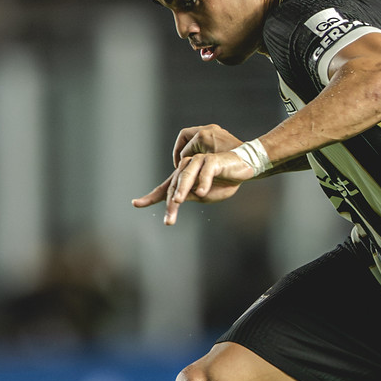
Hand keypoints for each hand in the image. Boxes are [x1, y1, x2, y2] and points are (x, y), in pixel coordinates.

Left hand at [132, 150, 257, 224]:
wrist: (243, 169)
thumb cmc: (223, 182)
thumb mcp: (204, 195)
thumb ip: (189, 196)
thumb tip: (176, 199)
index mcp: (184, 179)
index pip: (164, 188)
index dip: (150, 197)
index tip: (136, 203)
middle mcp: (187, 168)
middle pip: (173, 187)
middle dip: (170, 204)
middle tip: (169, 220)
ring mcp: (199, 162)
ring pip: (185, 177)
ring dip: (181, 190)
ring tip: (177, 201)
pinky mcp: (212, 160)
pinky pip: (205, 172)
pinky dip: (202, 181)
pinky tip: (201, 192)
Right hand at [172, 124, 240, 164]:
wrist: (250, 160)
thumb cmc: (231, 165)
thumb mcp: (208, 169)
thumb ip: (193, 166)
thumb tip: (182, 169)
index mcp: (202, 136)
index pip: (184, 149)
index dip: (179, 161)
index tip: (180, 169)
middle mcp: (208, 129)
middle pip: (185, 136)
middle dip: (180, 149)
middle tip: (180, 163)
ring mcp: (214, 130)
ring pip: (193, 136)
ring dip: (189, 148)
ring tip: (190, 162)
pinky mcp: (220, 133)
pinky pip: (203, 137)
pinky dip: (198, 147)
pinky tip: (202, 159)